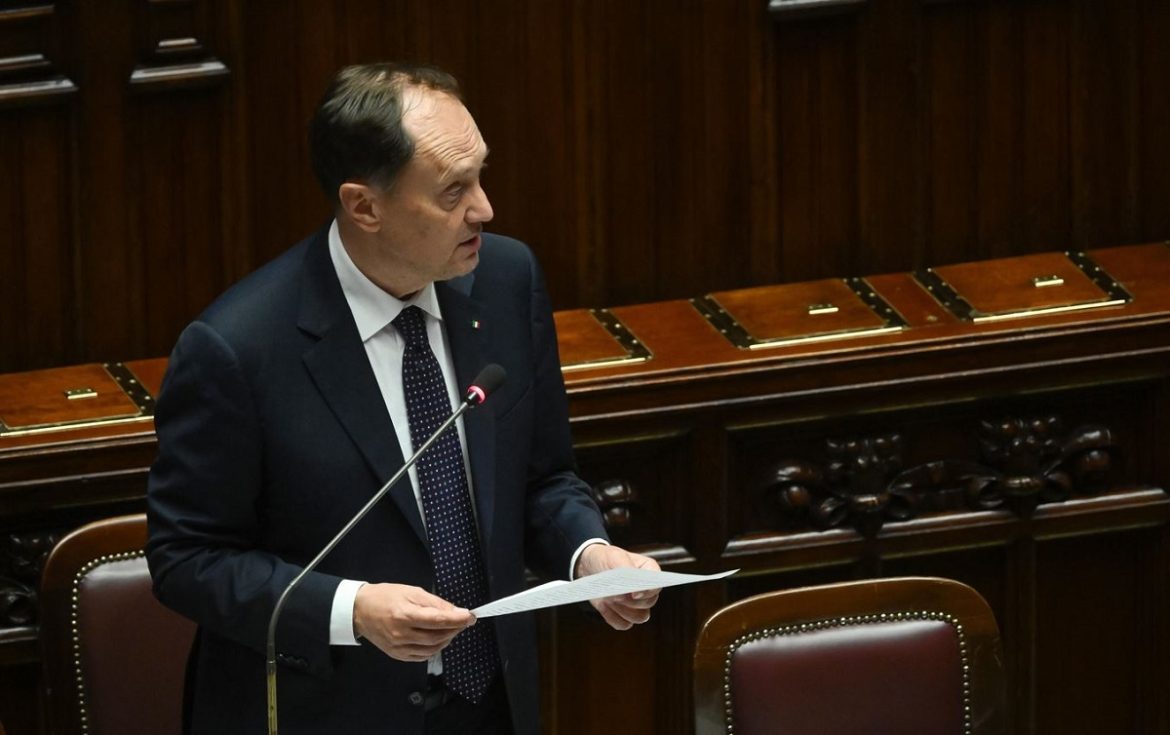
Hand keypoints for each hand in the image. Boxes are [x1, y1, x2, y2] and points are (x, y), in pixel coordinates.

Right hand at [353, 583, 474, 661]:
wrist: (360, 610)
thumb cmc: (385, 596)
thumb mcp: (411, 591)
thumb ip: (435, 603)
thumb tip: (456, 611)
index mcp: (404, 615)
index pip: (438, 620)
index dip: (457, 620)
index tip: (470, 616)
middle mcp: (401, 634)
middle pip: (437, 637)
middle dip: (454, 629)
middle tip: (463, 621)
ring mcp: (398, 648)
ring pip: (432, 649)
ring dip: (446, 639)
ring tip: (451, 629)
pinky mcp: (397, 655)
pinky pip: (422, 656)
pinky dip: (434, 648)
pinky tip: (437, 638)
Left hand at [575, 544, 660, 630]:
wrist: (591, 567)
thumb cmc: (606, 558)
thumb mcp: (614, 556)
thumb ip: (625, 568)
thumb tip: (630, 591)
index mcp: (649, 570)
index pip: (657, 584)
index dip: (648, 591)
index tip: (634, 593)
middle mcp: (646, 589)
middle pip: (649, 603)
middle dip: (632, 602)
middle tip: (616, 596)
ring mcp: (636, 603)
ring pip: (640, 617)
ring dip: (624, 611)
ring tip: (608, 600)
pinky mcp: (623, 614)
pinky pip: (623, 624)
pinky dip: (613, 617)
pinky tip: (603, 605)